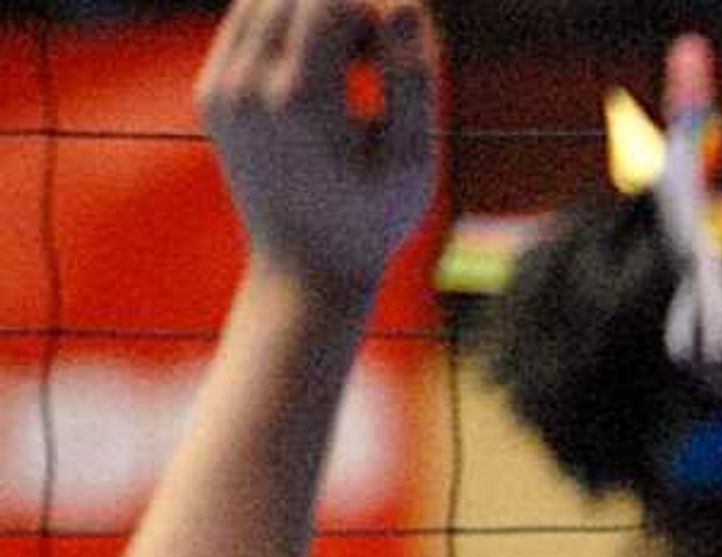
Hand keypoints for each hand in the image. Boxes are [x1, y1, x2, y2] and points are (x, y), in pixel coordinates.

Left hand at [199, 0, 442, 299]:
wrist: (306, 268)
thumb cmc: (374, 216)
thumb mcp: (414, 154)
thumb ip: (414, 73)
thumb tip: (407, 4)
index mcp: (300, 100)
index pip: (332, 2)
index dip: (376, 11)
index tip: (397, 53)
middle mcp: (247, 84)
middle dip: (345, 9)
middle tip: (374, 60)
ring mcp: (220, 86)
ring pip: (262, 0)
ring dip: (313, 14)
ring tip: (348, 64)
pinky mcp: (210, 91)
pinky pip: (244, 27)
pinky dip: (284, 31)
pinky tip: (318, 74)